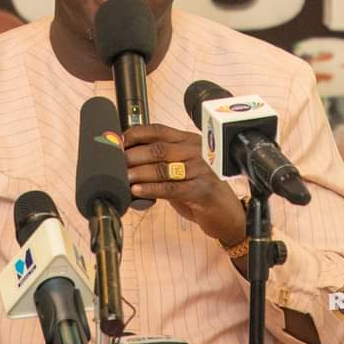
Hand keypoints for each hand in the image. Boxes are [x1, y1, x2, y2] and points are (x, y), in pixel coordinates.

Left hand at [124, 123, 245, 245]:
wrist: (227, 213)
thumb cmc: (200, 189)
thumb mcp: (182, 169)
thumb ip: (161, 162)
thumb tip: (128, 159)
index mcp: (189, 140)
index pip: (159, 130)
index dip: (136, 134)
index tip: (118, 141)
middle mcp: (196, 151)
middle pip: (158, 149)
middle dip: (133, 155)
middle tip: (116, 162)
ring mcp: (200, 170)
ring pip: (162, 168)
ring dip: (139, 173)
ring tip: (123, 177)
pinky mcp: (201, 190)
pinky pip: (170, 188)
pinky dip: (150, 189)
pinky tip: (137, 191)